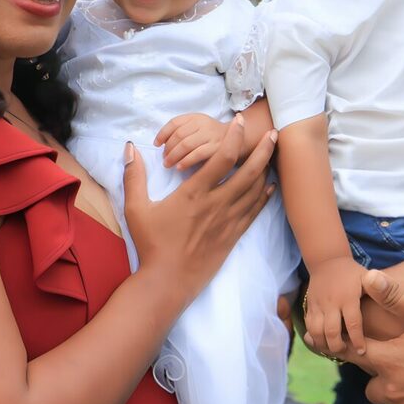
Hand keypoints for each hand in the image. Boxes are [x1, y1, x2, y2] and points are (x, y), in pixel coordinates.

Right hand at [124, 115, 276, 302]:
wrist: (168, 281)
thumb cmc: (151, 244)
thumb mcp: (136, 208)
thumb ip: (134, 176)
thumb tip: (130, 147)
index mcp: (195, 193)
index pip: (222, 157)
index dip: (234, 136)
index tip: (239, 122)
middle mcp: (217, 204)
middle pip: (249, 171)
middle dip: (263, 149)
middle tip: (273, 133)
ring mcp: (228, 221)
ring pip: (255, 190)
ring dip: (266, 170)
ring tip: (272, 154)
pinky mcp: (233, 236)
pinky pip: (254, 212)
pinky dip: (264, 197)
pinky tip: (270, 187)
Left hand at [155, 113, 229, 168]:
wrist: (239, 139)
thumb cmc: (211, 137)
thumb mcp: (197, 128)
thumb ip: (181, 131)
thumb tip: (160, 143)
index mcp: (196, 117)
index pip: (174, 122)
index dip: (163, 133)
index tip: (156, 144)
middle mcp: (203, 124)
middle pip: (179, 134)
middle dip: (168, 147)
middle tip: (163, 158)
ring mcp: (211, 136)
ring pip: (187, 144)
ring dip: (174, 155)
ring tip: (168, 164)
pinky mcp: (218, 148)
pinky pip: (198, 154)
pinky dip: (186, 161)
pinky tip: (180, 167)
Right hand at [301, 256, 369, 355]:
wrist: (327, 262)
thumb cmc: (353, 273)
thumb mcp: (366, 278)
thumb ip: (378, 291)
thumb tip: (398, 301)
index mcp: (348, 297)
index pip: (353, 323)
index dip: (357, 340)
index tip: (362, 351)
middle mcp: (332, 302)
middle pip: (331, 331)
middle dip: (338, 346)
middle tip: (346, 353)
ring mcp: (318, 304)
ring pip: (316, 331)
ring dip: (323, 344)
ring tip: (334, 350)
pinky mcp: (309, 306)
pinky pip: (308, 326)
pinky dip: (314, 337)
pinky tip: (322, 344)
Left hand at [352, 269, 403, 403]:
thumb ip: (397, 296)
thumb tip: (369, 277)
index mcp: (390, 361)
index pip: (354, 352)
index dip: (350, 346)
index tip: (348, 345)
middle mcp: (392, 390)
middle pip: (370, 382)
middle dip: (380, 372)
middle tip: (401, 361)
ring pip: (387, 403)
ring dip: (395, 393)